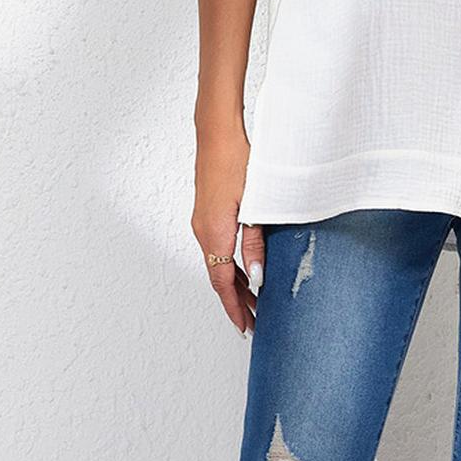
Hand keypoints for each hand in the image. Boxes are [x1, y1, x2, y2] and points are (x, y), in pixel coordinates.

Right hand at [193, 119, 265, 335]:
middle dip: (237, 302)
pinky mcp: (207, 213)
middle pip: (219, 277)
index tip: (245, 327)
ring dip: (235, 285)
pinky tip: (245, 271)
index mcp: (214, 232)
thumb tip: (257, 277)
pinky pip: (217, 249)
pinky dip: (230, 266)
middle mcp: (203, 231)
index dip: (235, 308)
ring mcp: (202, 222)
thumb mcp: (254, 204)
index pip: (223, 282)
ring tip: (254, 303)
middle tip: (255, 323)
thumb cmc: (238, 161)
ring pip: (218, 263)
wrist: (217, 132)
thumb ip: (255, 242)